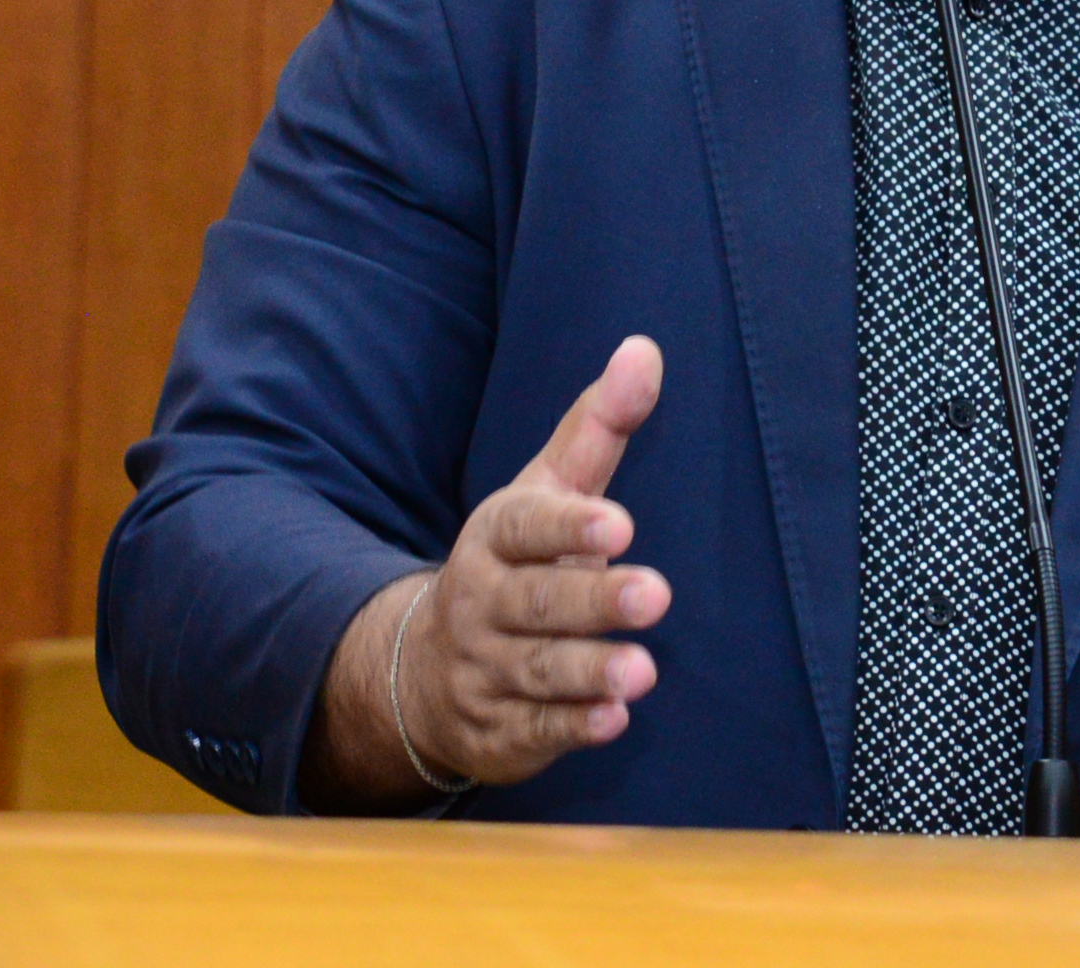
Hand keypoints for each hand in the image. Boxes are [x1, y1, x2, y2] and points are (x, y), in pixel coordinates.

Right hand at [305, 336, 671, 808]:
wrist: (425, 671)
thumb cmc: (517, 562)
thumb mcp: (548, 491)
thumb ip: (598, 426)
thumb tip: (646, 347)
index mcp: (495, 537)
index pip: (525, 526)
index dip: (569, 525)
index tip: (620, 523)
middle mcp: (482, 603)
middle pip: (537, 602)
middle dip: (593, 599)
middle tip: (654, 593)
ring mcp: (486, 671)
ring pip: (537, 671)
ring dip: (590, 670)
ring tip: (643, 672)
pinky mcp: (499, 731)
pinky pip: (533, 730)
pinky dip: (570, 727)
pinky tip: (613, 721)